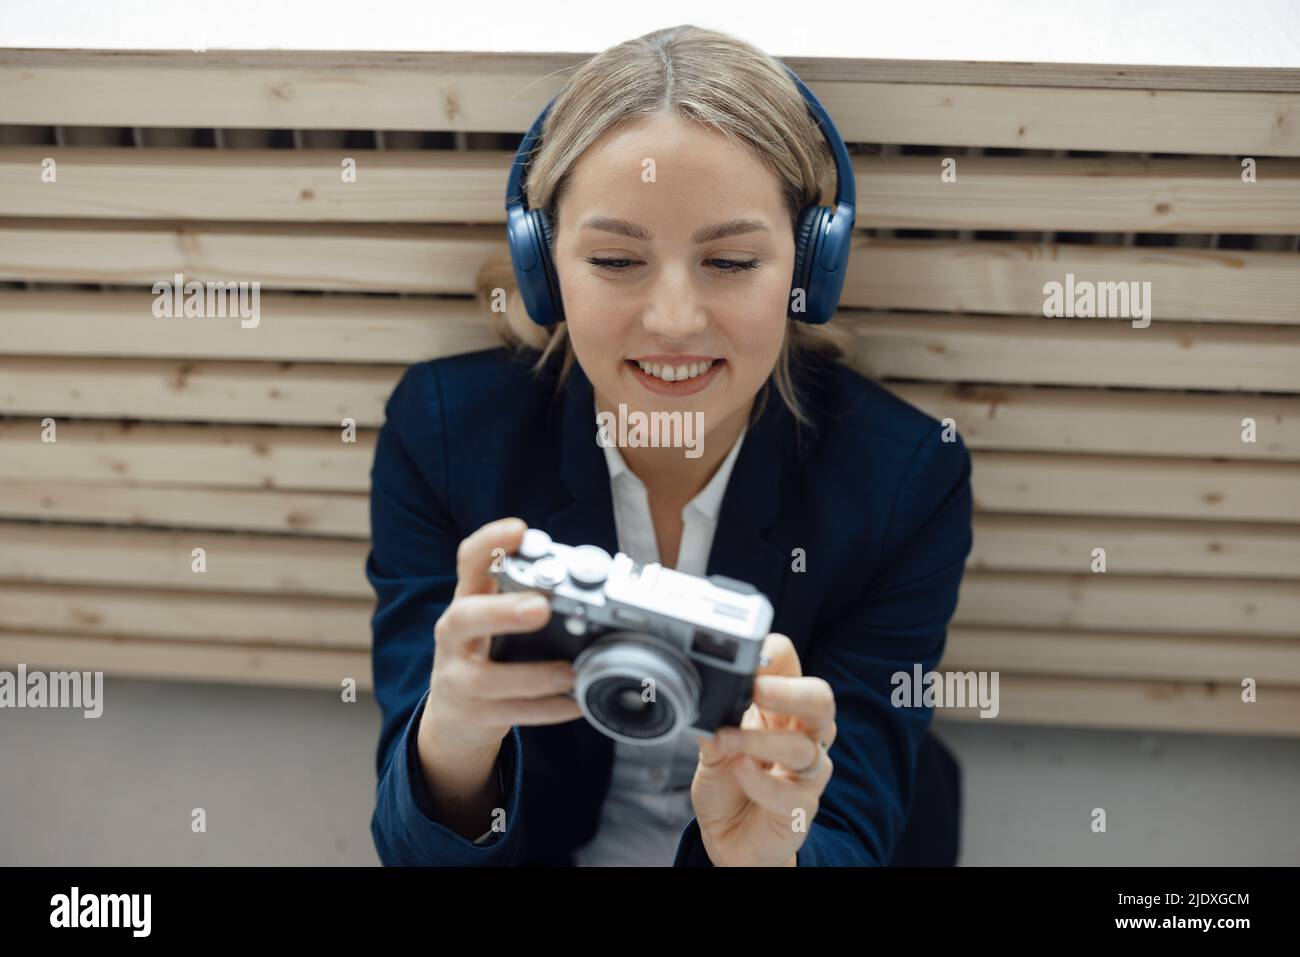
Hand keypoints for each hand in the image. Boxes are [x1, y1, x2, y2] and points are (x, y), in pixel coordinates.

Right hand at [416, 517, 582, 838]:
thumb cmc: (490, 655)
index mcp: (468, 600)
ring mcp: (456, 677)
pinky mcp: (471, 714)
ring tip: (570, 673)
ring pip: (486, 678)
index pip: (469, 562)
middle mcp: (454, 635)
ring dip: (533, 674)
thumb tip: (593, 581)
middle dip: (502, 611)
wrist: (455, 718)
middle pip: (465, 616)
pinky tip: (575, 704)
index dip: (490, 542)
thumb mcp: (499, 620)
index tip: (519, 530)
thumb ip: (532, 597)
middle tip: (541, 607)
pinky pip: (510, 713)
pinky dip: (547, 710)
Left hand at [690, 633, 836, 866]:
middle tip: (756, 690)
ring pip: (804, 747)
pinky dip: (762, 782)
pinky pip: (791, 793)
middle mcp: (801, 735)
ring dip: (761, 741)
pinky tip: (741, 773)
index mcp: (779, 709)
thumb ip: (713, 723)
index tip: (748, 659)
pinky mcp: (802, 808)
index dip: (773, 656)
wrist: (728, 839)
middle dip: (789, 691)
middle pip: (820, 699)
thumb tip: (704, 699)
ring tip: (728, 741)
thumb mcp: (711, 747)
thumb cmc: (726, 785)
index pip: (789, 666)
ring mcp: (806, 773)